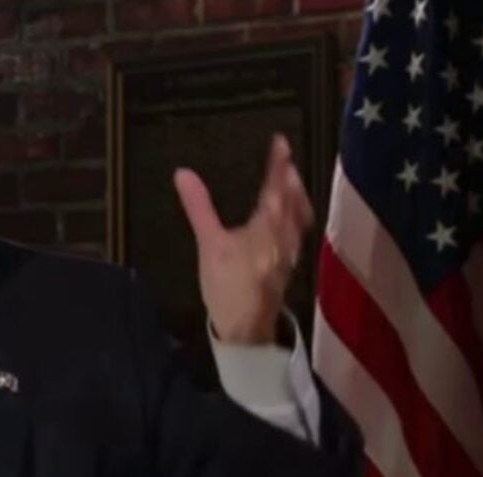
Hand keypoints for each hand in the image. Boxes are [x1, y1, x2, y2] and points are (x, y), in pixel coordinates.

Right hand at [174, 134, 313, 343]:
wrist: (245, 328)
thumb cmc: (227, 285)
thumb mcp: (209, 244)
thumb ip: (199, 207)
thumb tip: (183, 173)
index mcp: (268, 227)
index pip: (276, 188)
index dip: (279, 164)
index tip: (281, 143)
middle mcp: (285, 236)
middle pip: (295, 202)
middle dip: (292, 180)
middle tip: (287, 163)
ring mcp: (289, 253)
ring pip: (299, 219)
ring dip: (297, 199)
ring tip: (292, 186)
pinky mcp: (286, 267)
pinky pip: (295, 234)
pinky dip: (294, 218)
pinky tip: (286, 223)